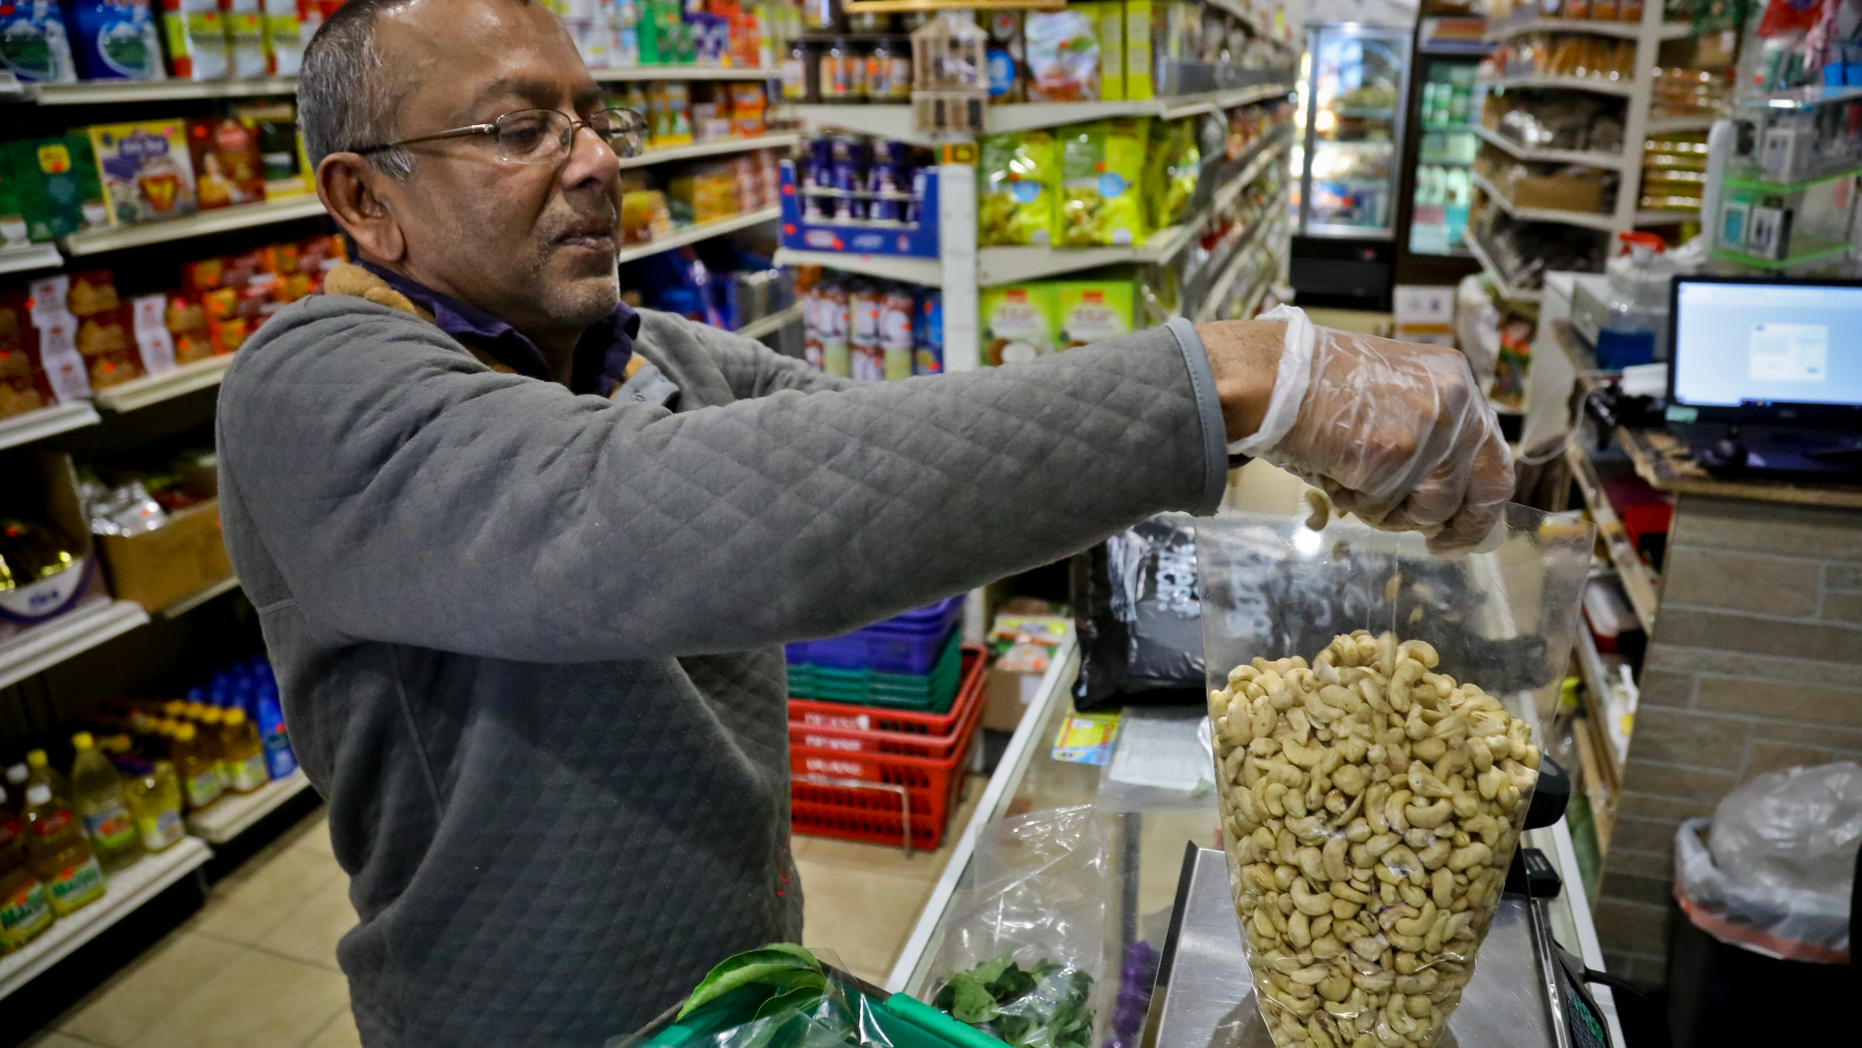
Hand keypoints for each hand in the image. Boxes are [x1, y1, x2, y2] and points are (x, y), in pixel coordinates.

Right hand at [1198, 308, 1513, 553]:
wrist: (1277, 375)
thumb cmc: (1319, 385)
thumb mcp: (1396, 395)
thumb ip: (1429, 434)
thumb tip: (1440, 500)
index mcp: (1458, 382)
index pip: (1494, 457)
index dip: (1480, 502)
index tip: (1460, 526)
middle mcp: (1457, 403)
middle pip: (1482, 490)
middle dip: (1460, 528)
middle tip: (1438, 546)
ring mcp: (1429, 430)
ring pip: (1427, 508)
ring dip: (1388, 510)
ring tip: (1349, 479)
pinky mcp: (1394, 455)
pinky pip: (1383, 507)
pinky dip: (1354, 502)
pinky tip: (1333, 472)